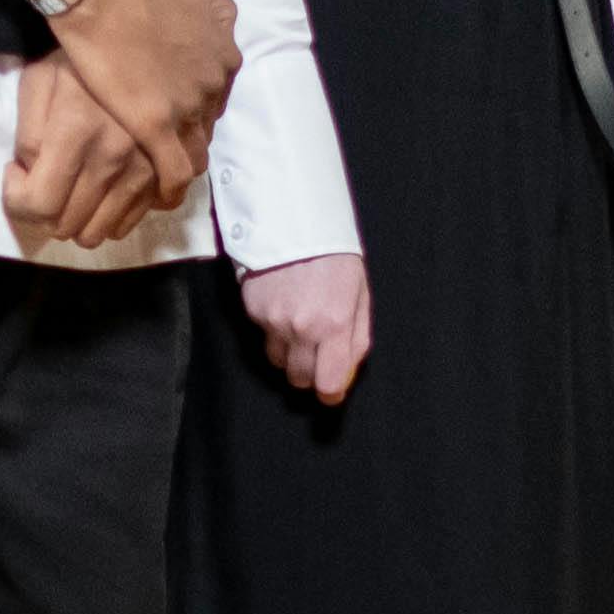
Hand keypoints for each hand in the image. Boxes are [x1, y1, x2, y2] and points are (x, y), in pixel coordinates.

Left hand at [6, 58, 168, 250]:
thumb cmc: (78, 56)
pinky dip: (108, 216)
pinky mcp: (164, 173)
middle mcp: (115, 157)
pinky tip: (100, 186)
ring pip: (100, 231)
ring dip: (76, 218)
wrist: (138, 38)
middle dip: (44, 211)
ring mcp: (145, 169)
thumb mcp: (39, 80)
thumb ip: (28, 134)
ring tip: (70, 185)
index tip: (16, 173)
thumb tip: (31, 175)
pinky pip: (131, 221)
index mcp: (78, 131)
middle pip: (68, 225)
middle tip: (41, 179)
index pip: (39, 204)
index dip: (16, 199)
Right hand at [49, 0, 235, 194]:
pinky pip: (173, 172)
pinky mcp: (155, 126)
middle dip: (187, 139)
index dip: (195, 110)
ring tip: (157, 179)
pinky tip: (155, 196)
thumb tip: (224, 20)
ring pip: (195, 154)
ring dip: (179, 167)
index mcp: (222, 54)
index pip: (217, 98)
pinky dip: (167, 188)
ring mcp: (186, 107)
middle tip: (162, 148)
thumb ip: (214, 7)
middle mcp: (212, 84)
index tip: (176, 116)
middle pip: (207, 127)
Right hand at [240, 252, 373, 403]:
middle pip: (299, 379)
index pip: (328, 382)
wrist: (293, 220)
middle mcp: (302, 328)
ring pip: (278, 361)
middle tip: (315, 357)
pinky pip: (264, 336)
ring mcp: (274, 321)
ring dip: (289, 354)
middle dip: (309, 374)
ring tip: (299, 327)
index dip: (330, 393)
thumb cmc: (334, 256)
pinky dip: (273, 330)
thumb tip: (348, 370)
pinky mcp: (253, 312)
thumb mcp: (360, 294)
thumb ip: (357, 337)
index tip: (331, 391)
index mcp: (334, 324)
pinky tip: (284, 306)